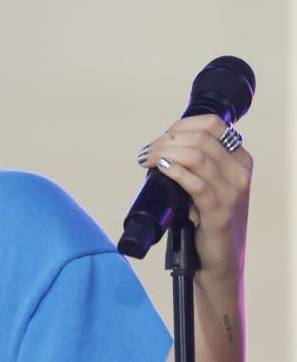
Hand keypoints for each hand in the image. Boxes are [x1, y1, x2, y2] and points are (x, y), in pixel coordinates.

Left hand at [137, 114, 251, 283]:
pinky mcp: (219, 214)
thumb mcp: (206, 183)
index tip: (162, 137)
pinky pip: (197, 185)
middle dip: (166, 141)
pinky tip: (162, 168)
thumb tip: (160, 144)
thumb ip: (194, 162)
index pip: (213, 124)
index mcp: (239, 160)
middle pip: (199, 138)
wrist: (217, 261)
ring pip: (197, 157)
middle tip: (146, 153)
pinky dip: (175, 171)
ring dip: (164, 153)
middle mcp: (240, 173)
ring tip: (147, 160)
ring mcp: (232, 194)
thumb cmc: (205, 219)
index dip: (181, 125)